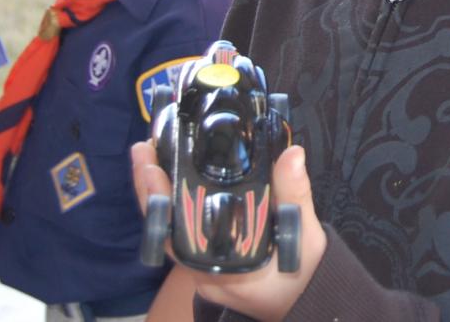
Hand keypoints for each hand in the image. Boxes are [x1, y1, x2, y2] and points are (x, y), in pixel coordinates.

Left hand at [131, 141, 327, 321]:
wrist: (305, 300)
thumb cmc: (304, 273)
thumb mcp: (306, 236)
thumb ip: (295, 196)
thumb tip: (291, 154)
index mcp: (222, 269)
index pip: (176, 236)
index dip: (160, 203)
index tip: (151, 169)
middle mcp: (203, 272)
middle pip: (164, 229)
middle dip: (151, 188)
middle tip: (144, 149)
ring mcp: (201, 268)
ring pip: (170, 230)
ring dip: (159, 193)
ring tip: (150, 153)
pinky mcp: (205, 260)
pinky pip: (182, 231)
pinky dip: (173, 204)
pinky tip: (171, 177)